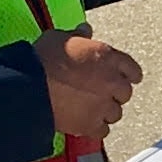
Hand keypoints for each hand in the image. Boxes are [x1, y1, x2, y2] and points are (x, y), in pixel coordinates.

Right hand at [37, 28, 141, 142]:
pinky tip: (88, 123)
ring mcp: (101, 105)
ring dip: (107, 111)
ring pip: (116, 114)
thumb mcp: (60, 37)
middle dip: (116, 93)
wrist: (30, 85)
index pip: (132, 68)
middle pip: (125, 93)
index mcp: (106, 57)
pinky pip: (102, 131)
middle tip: (105, 92)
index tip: (129, 77)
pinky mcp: (89, 124)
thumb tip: (85, 30)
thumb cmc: (42, 60)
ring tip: (95, 108)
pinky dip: (97, 128)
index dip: (130, 74)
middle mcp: (110, 82)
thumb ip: (78, 35)